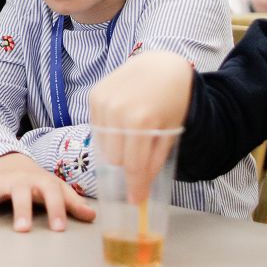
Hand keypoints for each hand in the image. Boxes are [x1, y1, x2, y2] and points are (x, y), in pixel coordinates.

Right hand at [0, 152, 96, 231]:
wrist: (11, 163)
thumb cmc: (38, 182)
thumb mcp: (57, 188)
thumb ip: (73, 202)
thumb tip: (92, 216)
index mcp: (41, 180)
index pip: (52, 192)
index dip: (57, 209)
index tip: (59, 229)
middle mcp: (19, 180)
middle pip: (20, 191)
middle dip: (21, 209)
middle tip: (23, 230)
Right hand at [90, 52, 194, 202]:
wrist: (161, 66)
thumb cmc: (171, 101)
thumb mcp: (170, 133)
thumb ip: (154, 162)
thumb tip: (140, 190)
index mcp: (141, 121)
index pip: (133, 165)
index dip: (135, 186)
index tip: (136, 200)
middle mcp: (118, 110)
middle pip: (115, 159)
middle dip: (128, 164)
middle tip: (140, 157)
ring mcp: (103, 101)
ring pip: (103, 145)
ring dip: (117, 148)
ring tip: (133, 133)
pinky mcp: (95, 95)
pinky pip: (96, 129)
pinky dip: (108, 133)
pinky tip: (122, 121)